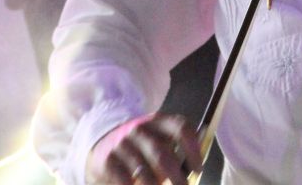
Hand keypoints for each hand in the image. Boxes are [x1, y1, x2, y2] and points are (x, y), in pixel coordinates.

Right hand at [87, 112, 202, 184]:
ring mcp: (122, 144)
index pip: (181, 128)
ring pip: (144, 172)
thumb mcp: (159, 140)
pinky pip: (125, 182)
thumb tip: (194, 171)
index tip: (198, 169)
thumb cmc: (142, 148)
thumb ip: (176, 150)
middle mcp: (139, 129)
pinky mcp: (107, 160)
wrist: (104, 145)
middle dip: (176, 178)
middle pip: (163, 155)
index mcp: (158, 122)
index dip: (193, 150)